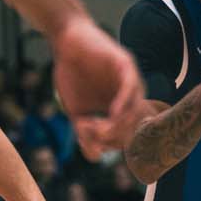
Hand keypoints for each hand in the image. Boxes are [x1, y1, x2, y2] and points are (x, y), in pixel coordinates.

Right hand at [51, 16, 147, 158]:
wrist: (65, 42)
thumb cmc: (71, 73)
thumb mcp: (76, 110)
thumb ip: (86, 133)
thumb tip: (95, 158)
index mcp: (120, 107)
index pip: (127, 134)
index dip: (111, 144)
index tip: (90, 142)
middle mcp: (130, 95)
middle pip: (133, 126)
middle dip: (113, 136)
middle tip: (91, 134)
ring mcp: (131, 79)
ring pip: (135, 109)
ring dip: (119, 124)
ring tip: (99, 127)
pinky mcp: (126, 64)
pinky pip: (131, 88)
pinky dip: (124, 103)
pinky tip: (113, 113)